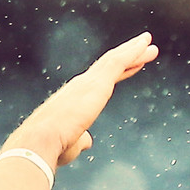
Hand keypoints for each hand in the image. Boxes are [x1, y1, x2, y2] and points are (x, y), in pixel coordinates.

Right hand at [2, 32, 158, 168]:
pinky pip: (119, 62)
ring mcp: (89, 82)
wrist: (41, 141)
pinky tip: (145, 46)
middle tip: (146, 45)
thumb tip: (87, 141)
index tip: (132, 63)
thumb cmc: (53, 147)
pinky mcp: (97, 84)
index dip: (119, 71)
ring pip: (115, 59)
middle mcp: (81, 85)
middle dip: (128, 54)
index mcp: (76, 98)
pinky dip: (133, 52)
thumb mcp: (73, 144)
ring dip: (134, 50)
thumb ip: (82, 139)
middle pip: (109, 65)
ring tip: (149, 42)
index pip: (102, 80)